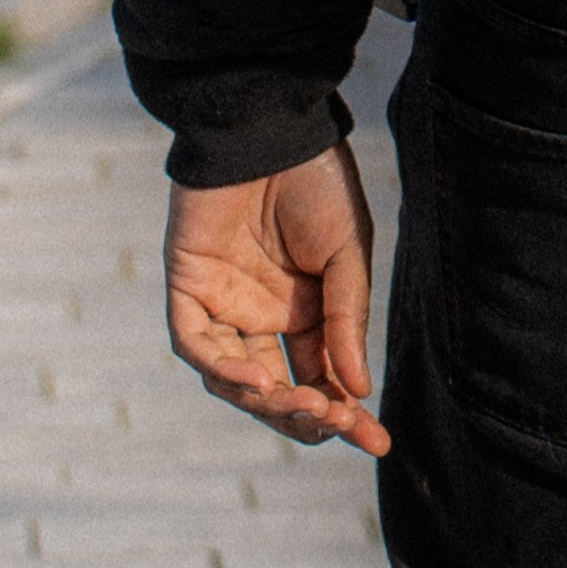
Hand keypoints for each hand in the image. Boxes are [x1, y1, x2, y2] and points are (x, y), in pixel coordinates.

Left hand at [164, 144, 391, 455]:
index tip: (378, 440)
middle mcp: (260, 316)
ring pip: (233, 379)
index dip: (346, 412)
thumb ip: (346, 320)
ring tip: (306, 404)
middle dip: (307, 416)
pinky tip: (259, 380)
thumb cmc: (316, 181)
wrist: (270, 127)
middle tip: (338, 424)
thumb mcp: (346, 253)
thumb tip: (358, 389)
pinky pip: (197, 344)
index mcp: (304, 310)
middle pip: (276, 391)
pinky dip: (224, 369)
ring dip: (268, 402)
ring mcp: (222, 305)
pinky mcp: (188, 287)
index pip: (321, 377)